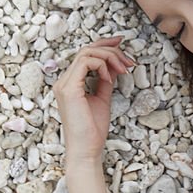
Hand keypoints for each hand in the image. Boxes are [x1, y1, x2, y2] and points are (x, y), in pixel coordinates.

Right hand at [53, 36, 136, 163]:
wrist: (87, 150)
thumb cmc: (93, 130)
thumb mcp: (102, 98)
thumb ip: (105, 81)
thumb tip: (113, 66)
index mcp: (70, 83)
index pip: (85, 54)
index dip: (103, 44)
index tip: (121, 43)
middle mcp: (64, 81)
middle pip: (86, 49)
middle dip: (111, 49)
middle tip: (128, 60)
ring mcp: (64, 84)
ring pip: (86, 52)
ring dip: (109, 56)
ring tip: (123, 69)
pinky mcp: (69, 88)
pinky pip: (85, 62)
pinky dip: (101, 65)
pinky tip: (110, 78)